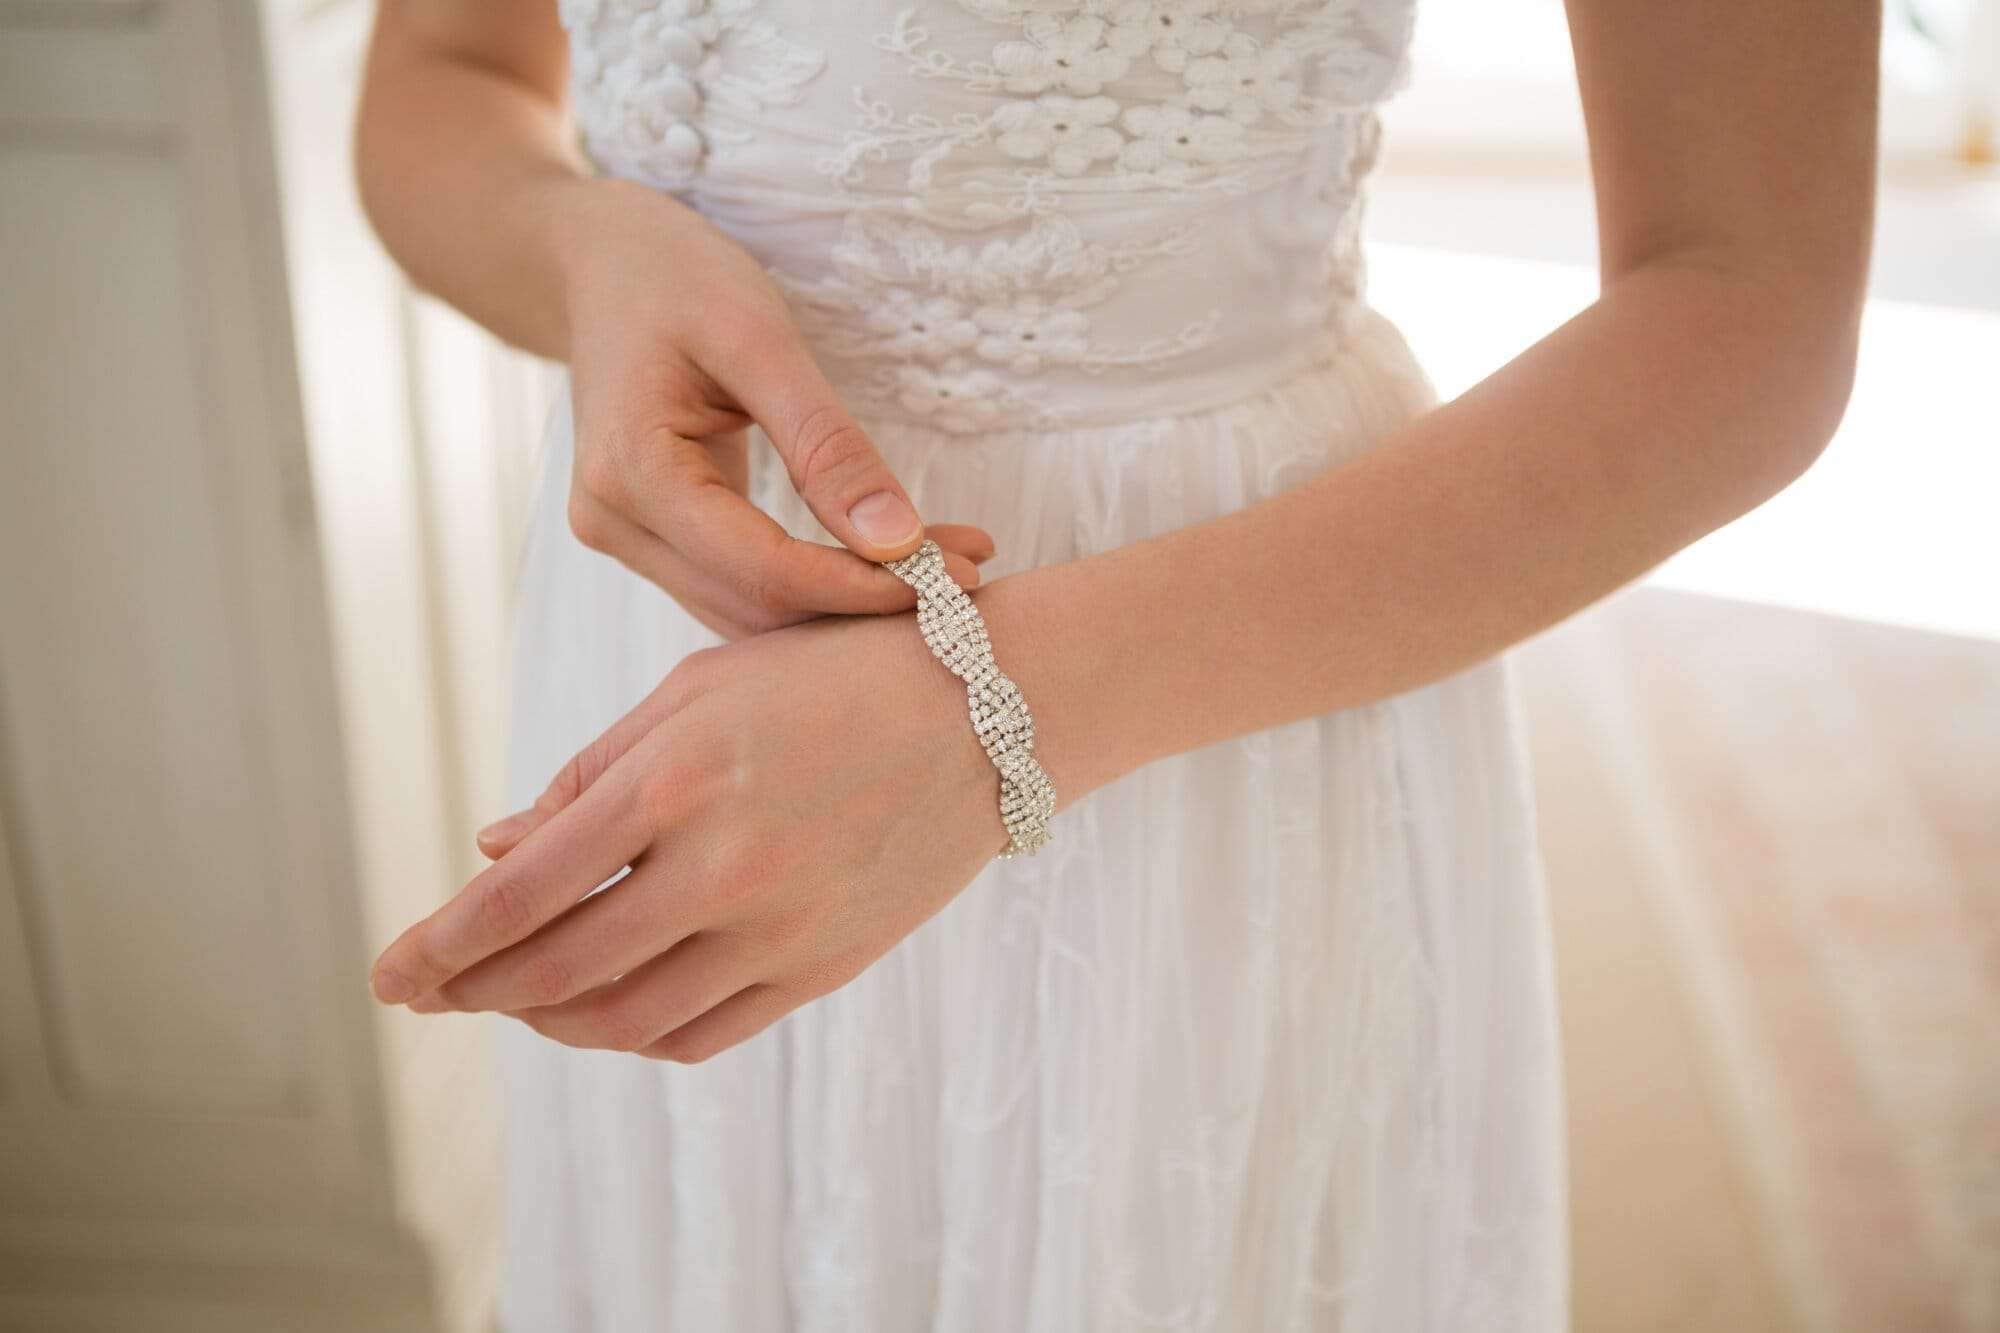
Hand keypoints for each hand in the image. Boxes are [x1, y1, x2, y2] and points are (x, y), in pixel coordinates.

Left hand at [366, 602, 1015, 1061]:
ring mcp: (778, 928)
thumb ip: (594, 771)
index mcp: (675, 778)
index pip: (522, 891)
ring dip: (551, 1020)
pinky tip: (610, 1007)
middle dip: (476, 991)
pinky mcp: (824, 966)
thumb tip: (497, 844)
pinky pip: (702, 1033)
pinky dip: (636, 1033)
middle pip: (559, 970)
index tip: (388, 974)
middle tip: (433, 994)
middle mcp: (722, 865)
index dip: (440, 943)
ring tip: (519, 999)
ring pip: (626, 1018)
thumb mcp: (701, 687)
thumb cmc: (834, 675)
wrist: (990, 711)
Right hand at [554, 177, 993, 639]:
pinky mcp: (652, 539)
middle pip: (758, 605)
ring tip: (947, 566)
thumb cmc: (675, 277)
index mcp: (631, 472)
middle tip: (972, 573)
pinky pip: (740, 585)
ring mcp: (626, 538)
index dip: (863, 587)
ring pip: (750, 611)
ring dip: (848, 602)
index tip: (957, 577)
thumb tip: (897, 541)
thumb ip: (826, 443)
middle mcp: (614, 524)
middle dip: (867, 601)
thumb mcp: (758, 338)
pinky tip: (886, 559)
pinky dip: (816, 584)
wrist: (599, 262)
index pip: (764, 570)